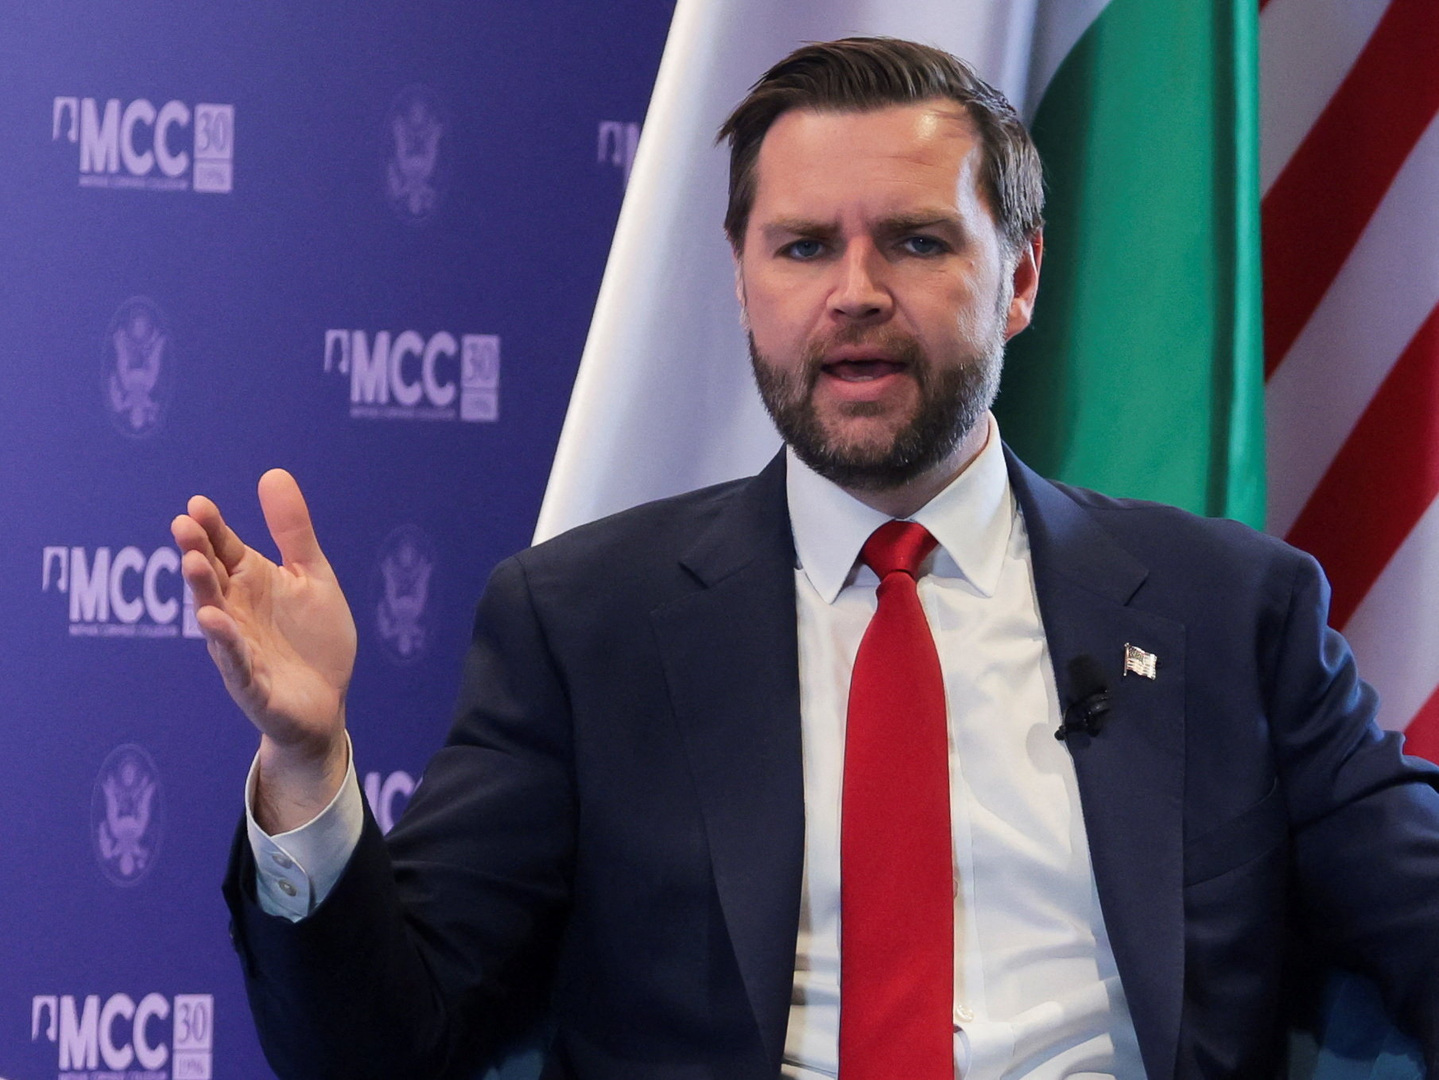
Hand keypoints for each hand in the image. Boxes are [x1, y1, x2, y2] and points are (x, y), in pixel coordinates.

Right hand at [172, 469, 356, 831]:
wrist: (326, 704)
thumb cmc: (312, 639)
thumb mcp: (312, 577)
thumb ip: (294, 531)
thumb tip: (273, 473)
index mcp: (250, 584)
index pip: (224, 549)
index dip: (211, 528)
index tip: (197, 504)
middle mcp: (236, 613)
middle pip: (212, 580)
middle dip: (197, 553)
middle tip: (184, 526)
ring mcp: (240, 650)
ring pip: (216, 619)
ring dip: (204, 593)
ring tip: (193, 564)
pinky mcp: (253, 686)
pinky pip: (237, 664)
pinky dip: (227, 644)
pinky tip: (217, 622)